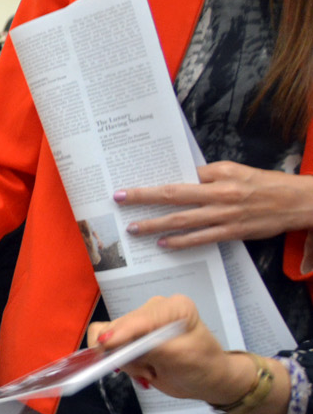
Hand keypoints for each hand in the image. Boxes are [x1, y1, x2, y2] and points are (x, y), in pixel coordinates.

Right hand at [86, 295, 239, 401]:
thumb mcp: (182, 357)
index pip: (139, 319)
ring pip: (110, 338)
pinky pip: (110, 346)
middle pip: (120, 327)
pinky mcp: (131, 337)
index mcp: (173, 307)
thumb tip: (114, 341)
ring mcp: (141, 323)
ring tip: (149, 372)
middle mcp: (154, 310)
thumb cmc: (203, 366)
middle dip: (125, 354)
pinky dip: (119, 361)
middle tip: (146, 372)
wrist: (206, 380)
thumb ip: (150, 346)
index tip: (104, 349)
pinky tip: (139, 370)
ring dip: (125, 361)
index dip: (119, 333)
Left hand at [114, 161, 312, 248]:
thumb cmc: (263, 183)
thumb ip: (207, 174)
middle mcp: (219, 195)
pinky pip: (201, 238)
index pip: (178, 178)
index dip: (152, 183)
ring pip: (183, 220)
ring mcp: (225, 215)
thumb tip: (181, 178)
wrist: (296, 201)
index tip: (129, 185)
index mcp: (218, 176)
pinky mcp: (232, 232)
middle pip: (173, 196)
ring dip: (155, 224)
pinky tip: (163, 243)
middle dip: (143, 198)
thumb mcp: (234, 170)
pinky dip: (181, 242)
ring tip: (134, 229)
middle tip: (119, 200)